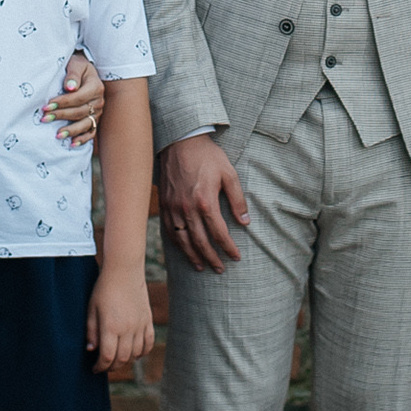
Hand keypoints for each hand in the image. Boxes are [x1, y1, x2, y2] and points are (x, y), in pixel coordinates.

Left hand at [43, 50, 102, 149]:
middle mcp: (99, 100)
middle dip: (61, 116)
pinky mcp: (95, 118)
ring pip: (86, 124)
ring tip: (57, 135)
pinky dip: (82, 139)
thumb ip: (73, 74)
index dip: (62, 103)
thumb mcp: (76, 64)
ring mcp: (98, 111)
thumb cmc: (77, 66)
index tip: (47, 106)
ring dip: (71, 130)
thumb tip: (69, 87)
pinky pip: (91, 131)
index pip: (78, 98)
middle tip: (45, 118)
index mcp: (96, 86)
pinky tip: (72, 144)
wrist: (83, 71)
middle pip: (80, 111)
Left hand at [87, 261, 156, 374]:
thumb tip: (91, 350)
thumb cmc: (104, 288)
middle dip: (112, 367)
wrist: (125, 270)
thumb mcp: (92, 309)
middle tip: (104, 366)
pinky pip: (148, 343)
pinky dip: (142, 352)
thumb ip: (91, 331)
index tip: (95, 368)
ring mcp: (140, 325)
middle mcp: (128, 328)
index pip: (107, 356)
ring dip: (126, 361)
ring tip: (117, 359)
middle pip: (122, 359)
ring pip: (136, 354)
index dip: (100, 366)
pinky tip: (134, 353)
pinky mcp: (148, 320)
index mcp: (111, 326)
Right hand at [158, 133, 249, 272]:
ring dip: (193, 256)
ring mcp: (173, 208)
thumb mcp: (229, 173)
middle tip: (220, 269)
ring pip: (182, 241)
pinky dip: (177, 244)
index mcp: (206, 202)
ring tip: (201, 267)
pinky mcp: (164, 204)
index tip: (235, 256)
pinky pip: (169, 230)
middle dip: (212, 258)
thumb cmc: (207, 156)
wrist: (181, 141)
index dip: (228, 247)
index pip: (218, 233)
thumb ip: (238, 199)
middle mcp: (187, 209)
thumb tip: (245, 222)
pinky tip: (184, 250)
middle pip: (200, 242)